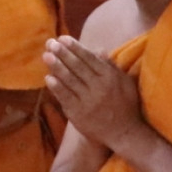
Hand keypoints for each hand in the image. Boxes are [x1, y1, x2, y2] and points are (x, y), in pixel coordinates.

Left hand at [44, 36, 142, 151]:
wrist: (123, 133)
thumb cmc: (125, 105)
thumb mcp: (125, 83)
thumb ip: (111, 66)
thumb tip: (99, 50)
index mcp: (110, 77)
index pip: (89, 59)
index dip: (75, 47)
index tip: (63, 38)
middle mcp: (99, 88)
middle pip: (78, 67)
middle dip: (63, 53)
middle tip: (50, 43)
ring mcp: (88, 101)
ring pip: (70, 81)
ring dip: (56, 67)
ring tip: (46, 56)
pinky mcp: (78, 114)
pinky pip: (65, 98)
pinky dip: (56, 88)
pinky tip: (48, 78)